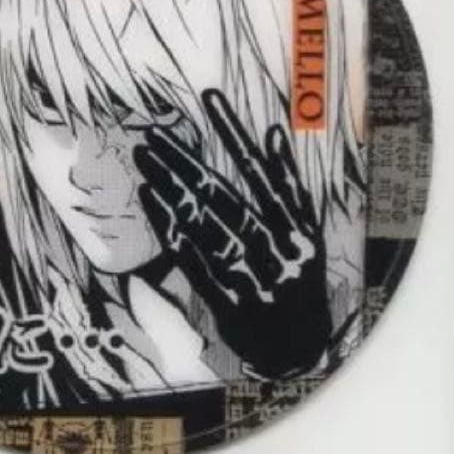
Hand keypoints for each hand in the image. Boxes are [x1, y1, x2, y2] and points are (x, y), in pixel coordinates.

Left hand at [134, 89, 330, 378]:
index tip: (209, 100)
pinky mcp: (229, 305)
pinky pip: (194, 261)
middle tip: (153, 134)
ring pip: (205, 227)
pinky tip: (152, 204)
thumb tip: (274, 135)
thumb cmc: (299, 284)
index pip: (262, 173)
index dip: (234, 135)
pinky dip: (172, 231)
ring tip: (145, 162)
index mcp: (299, 232)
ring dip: (171, 192)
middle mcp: (278, 254)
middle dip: (185, 162)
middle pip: (224, 198)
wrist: (296, 353)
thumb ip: (290, 188)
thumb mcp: (307, 235)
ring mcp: (252, 282)